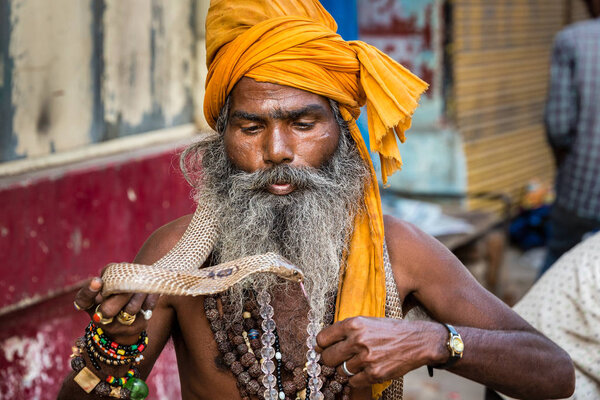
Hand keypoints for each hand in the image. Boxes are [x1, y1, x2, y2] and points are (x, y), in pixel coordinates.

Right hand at [73, 277, 158, 342]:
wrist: (125, 323)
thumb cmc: (113, 296)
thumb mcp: (106, 286)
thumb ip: (109, 275)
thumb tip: (122, 269)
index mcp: (90, 307)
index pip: (83, 300)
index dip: (89, 291)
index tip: (97, 280)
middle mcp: (102, 319)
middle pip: (108, 309)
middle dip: (121, 294)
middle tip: (129, 284)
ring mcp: (120, 326)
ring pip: (131, 308)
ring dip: (139, 292)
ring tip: (143, 283)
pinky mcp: (138, 326)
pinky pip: (147, 309)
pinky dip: (151, 296)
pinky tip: (152, 289)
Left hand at [315, 317, 445, 387]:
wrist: (418, 341)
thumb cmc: (390, 330)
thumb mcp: (367, 322)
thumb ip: (346, 330)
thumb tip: (322, 343)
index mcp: (354, 324)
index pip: (322, 338)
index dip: (321, 345)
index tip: (323, 348)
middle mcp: (358, 340)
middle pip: (327, 357)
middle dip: (330, 360)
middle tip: (337, 359)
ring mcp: (366, 358)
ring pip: (340, 371)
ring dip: (345, 369)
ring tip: (356, 363)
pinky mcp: (375, 373)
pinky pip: (353, 382)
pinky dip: (356, 379)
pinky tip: (364, 371)